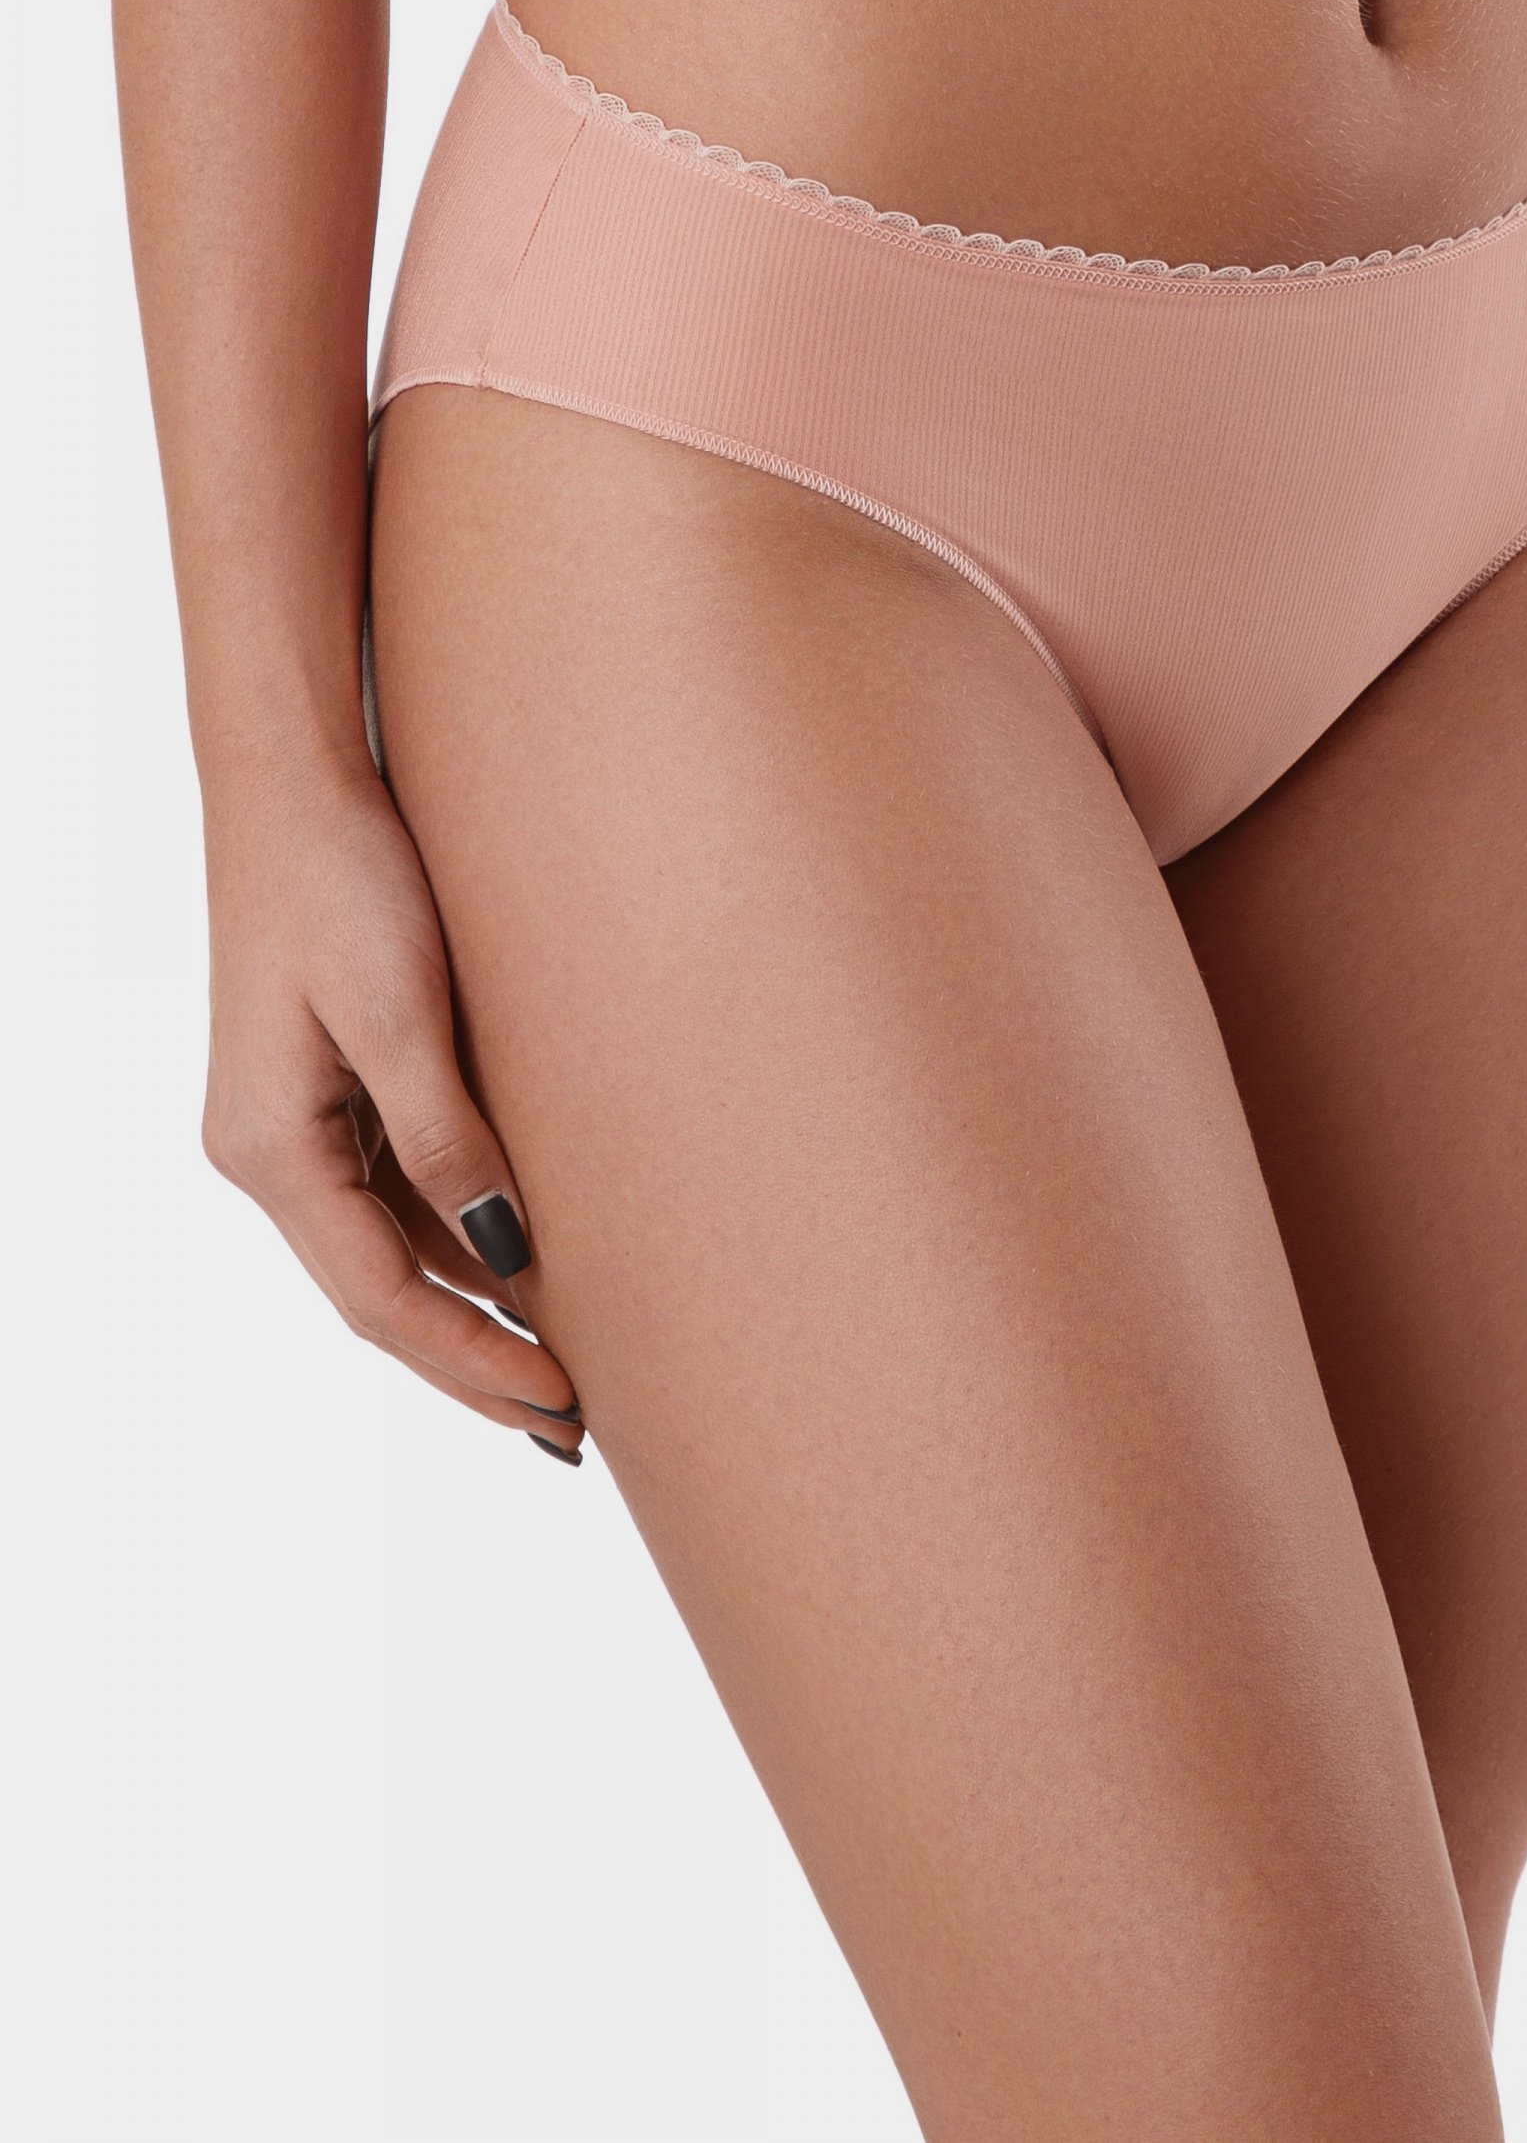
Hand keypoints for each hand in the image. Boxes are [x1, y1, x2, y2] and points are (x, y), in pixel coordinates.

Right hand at [198, 755, 584, 1456]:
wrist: (294, 779)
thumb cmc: (345, 881)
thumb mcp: (404, 1013)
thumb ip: (449, 1138)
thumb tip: (508, 1253)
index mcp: (271, 1152)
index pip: (382, 1300)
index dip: (473, 1361)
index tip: (559, 1406)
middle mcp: (269, 1153)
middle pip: (381, 1295)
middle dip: (474, 1365)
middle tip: (571, 1432)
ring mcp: (294, 1123)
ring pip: (392, 1249)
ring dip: (471, 1310)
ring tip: (560, 1371)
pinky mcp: (327, 1086)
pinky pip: (395, 1192)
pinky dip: (457, 1239)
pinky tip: (522, 1265)